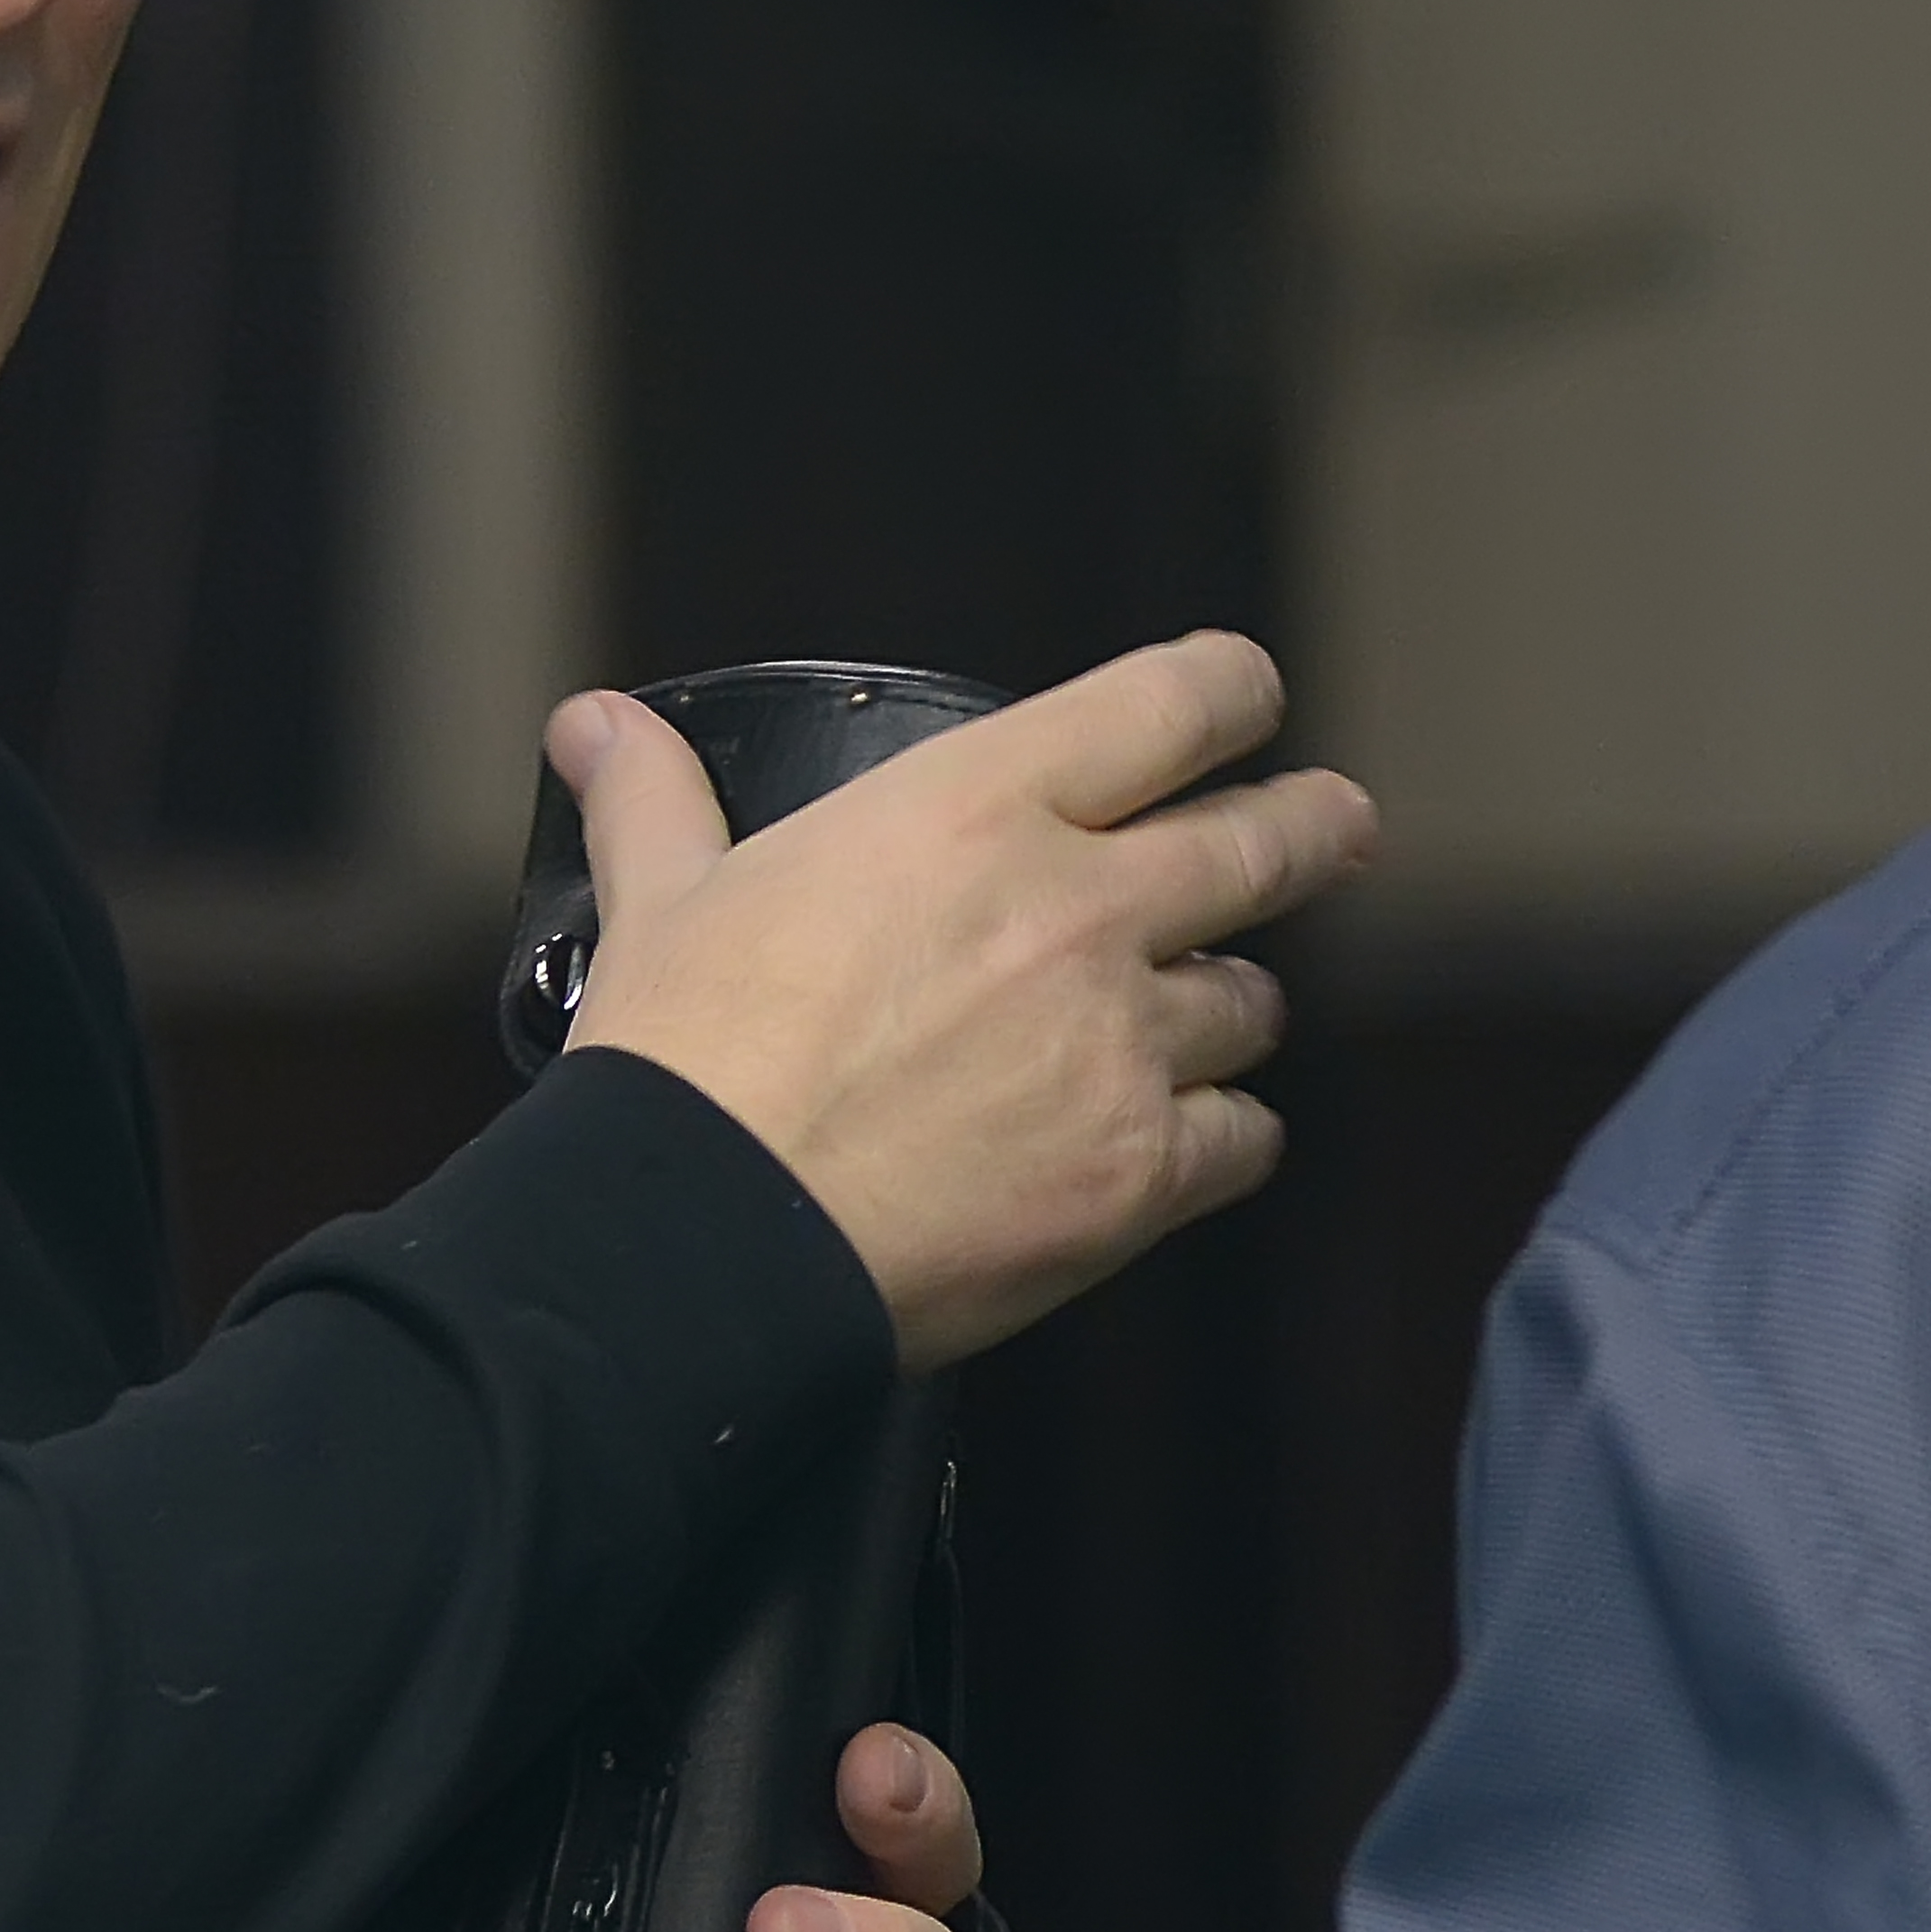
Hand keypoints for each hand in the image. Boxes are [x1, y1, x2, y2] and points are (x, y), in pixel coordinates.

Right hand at [553, 632, 1375, 1369]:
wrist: (705, 1239)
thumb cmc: (687, 1067)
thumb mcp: (664, 900)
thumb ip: (653, 799)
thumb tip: (595, 724)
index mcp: (977, 810)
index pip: (1174, 702)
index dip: (1232, 691)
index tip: (1250, 704)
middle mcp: (1077, 908)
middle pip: (1269, 841)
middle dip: (1316, 828)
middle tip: (1335, 829)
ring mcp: (1121, 1043)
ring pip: (1255, 1001)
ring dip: (1232, 1005)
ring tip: (1202, 1018)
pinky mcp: (1138, 1172)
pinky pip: (1245, 1139)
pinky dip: (1224, 1137)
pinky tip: (1187, 1141)